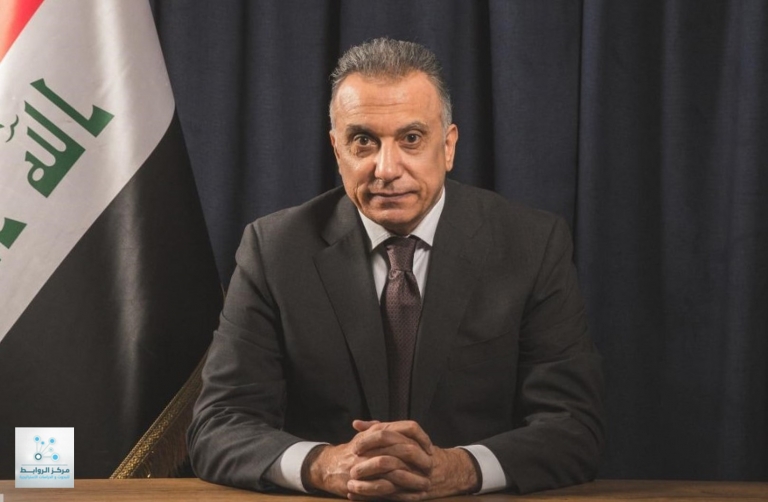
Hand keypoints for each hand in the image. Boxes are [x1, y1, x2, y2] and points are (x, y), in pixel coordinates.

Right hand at [302, 420, 432, 497]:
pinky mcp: (364, 483)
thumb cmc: (352, 451)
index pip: (406, 428)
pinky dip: (403, 494)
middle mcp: (372, 445)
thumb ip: (386, 430)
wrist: (328, 466)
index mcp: (376, 431)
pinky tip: (415, 496)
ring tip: (427, 484)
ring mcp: (367, 464)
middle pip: (404, 449)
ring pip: (397, 471)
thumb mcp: (369, 436)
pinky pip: (388, 489)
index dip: (422, 438)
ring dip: (414, 479)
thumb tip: (410, 429)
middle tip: (431, 467)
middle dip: (420, 459)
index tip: (430, 448)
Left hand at [347, 421, 480, 500]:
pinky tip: (358, 496)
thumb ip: (378, 428)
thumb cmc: (418, 450)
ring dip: (369, 486)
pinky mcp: (417, 492)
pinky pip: (395, 497)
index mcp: (410, 438)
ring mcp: (418, 476)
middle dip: (368, 466)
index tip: (355, 448)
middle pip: (389, 459)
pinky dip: (375, 497)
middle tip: (352, 469)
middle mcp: (415, 456)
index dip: (369, 442)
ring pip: (391, 481)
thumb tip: (356, 424)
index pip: (386, 436)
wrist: (446, 470)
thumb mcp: (400, 435)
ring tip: (351, 486)